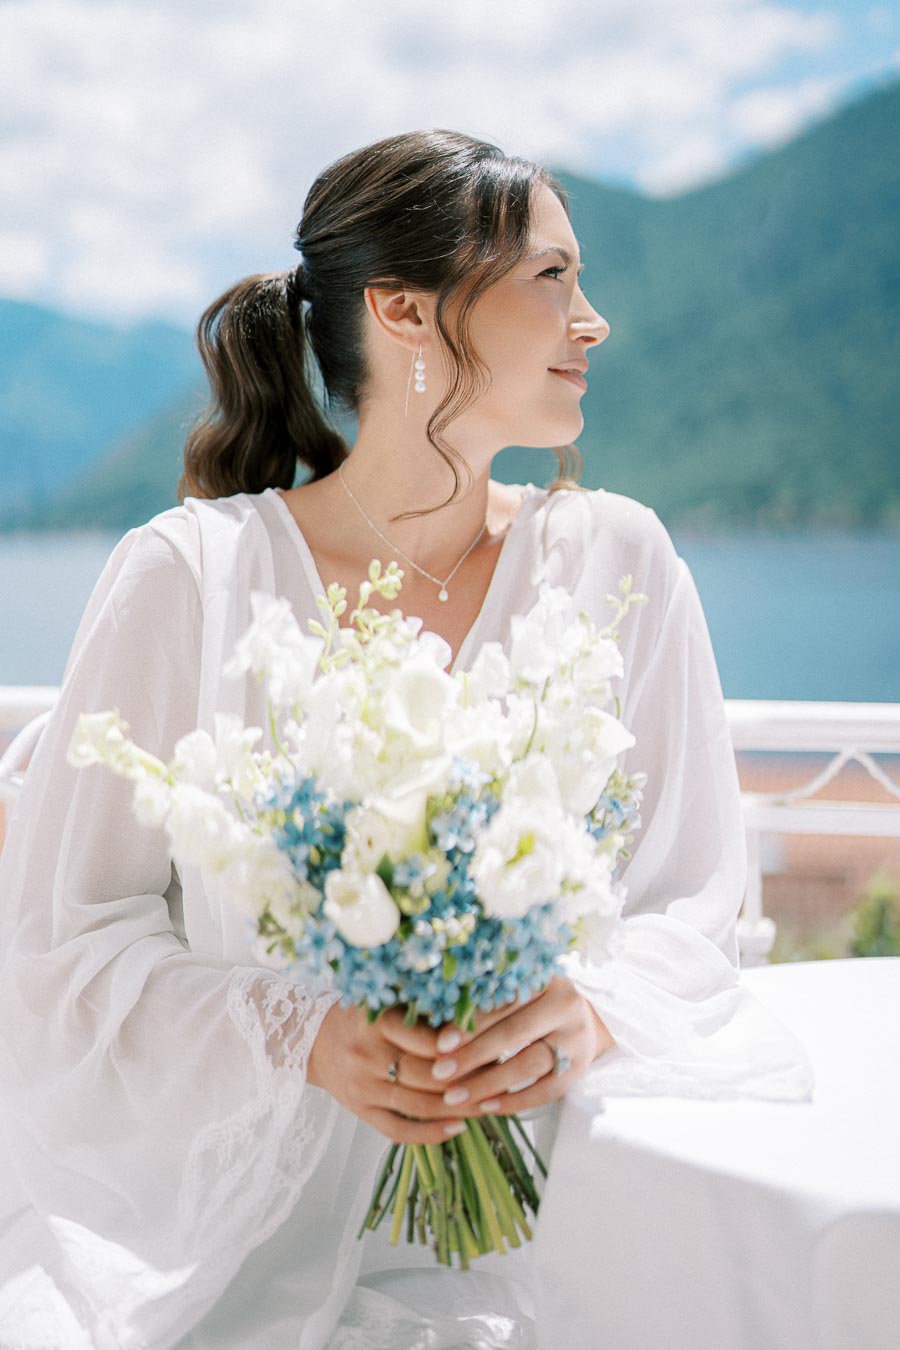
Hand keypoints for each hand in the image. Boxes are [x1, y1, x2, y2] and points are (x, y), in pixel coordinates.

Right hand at [306, 999, 478, 1144]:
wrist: (310, 1040)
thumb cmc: (360, 1016)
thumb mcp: (386, 1001)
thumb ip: (422, 1010)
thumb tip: (476, 1019)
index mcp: (377, 1022)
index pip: (428, 1040)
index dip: (462, 1047)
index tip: (492, 1047)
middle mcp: (368, 1055)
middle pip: (427, 1076)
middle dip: (468, 1080)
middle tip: (500, 1080)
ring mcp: (363, 1087)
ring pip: (418, 1104)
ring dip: (457, 1108)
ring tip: (489, 1105)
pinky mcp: (360, 1111)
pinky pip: (397, 1129)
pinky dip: (429, 1134)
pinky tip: (458, 1128)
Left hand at [427, 977, 613, 1118]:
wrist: (582, 1019)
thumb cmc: (532, 1003)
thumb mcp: (514, 990)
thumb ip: (484, 1001)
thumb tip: (435, 1025)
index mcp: (544, 977)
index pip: (503, 1001)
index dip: (471, 1023)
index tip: (439, 1044)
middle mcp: (565, 1004)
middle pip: (515, 1032)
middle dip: (474, 1055)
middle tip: (440, 1073)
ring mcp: (576, 1038)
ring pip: (529, 1063)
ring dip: (488, 1082)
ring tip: (454, 1096)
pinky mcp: (580, 1069)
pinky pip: (546, 1091)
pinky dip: (515, 1102)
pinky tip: (486, 1107)